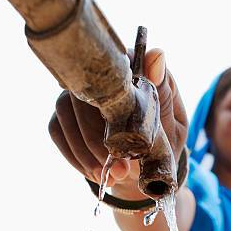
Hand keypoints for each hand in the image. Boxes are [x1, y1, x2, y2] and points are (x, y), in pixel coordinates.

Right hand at [48, 49, 187, 193]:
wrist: (145, 172)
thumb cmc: (164, 146)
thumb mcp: (173, 125)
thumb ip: (164, 94)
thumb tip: (157, 54)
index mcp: (135, 73)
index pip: (115, 63)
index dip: (115, 93)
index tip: (124, 131)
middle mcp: (102, 78)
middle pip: (86, 92)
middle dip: (100, 137)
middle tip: (121, 170)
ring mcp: (80, 95)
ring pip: (66, 110)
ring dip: (85, 149)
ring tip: (109, 177)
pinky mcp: (64, 115)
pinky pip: (56, 129)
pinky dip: (74, 155)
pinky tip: (94, 173)